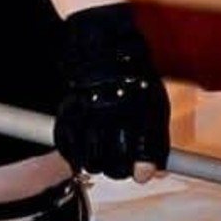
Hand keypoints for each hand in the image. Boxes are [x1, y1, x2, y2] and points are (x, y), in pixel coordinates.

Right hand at [54, 2, 170, 181]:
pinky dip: (74, 151)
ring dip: (98, 161)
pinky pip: (67, 147)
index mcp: (138, 110)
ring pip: (92, 162)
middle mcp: (113, 114)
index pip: (143, 153)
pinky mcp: (66, 114)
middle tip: (121, 161)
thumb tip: (148, 173)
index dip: (142, 167)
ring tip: (102, 150)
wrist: (102, 48)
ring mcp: (88, 114)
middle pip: (115, 167)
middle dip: (120, 169)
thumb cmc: (132, 77)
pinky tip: (83, 143)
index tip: (141, 172)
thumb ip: (154, 141)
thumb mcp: (153, 103)